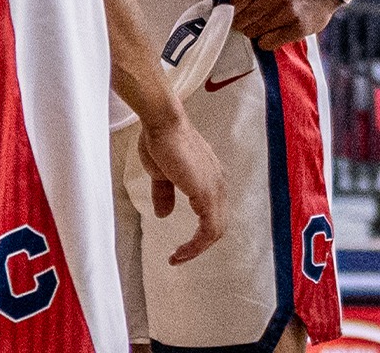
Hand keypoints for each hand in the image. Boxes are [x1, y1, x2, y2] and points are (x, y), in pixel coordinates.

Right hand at [137, 114, 227, 265]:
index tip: (179, 247)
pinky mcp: (207, 193)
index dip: (199, 234)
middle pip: (218, 225)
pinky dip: (197, 245)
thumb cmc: (161, 140)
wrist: (162, 122)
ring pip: (216, 230)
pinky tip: (181, 251)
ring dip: (197, 248)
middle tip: (179, 256)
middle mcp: (218, 184)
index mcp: (210, 178)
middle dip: (199, 245)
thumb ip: (165, 194)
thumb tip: (164, 213)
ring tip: (178, 257)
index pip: (213, 214)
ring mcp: (215, 188)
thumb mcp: (161, 174)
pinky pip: (209, 229)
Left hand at [215, 0, 341, 51]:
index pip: (232, 3)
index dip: (230, 9)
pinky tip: (275, 29)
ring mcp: (289, 11)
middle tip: (251, 15)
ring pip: (253, 33)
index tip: (235, 10)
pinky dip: (267, 40)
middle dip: (242, 21)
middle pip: (241, 20)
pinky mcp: (299, 27)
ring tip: (265, 19)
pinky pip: (268, 44)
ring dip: (255, 30)